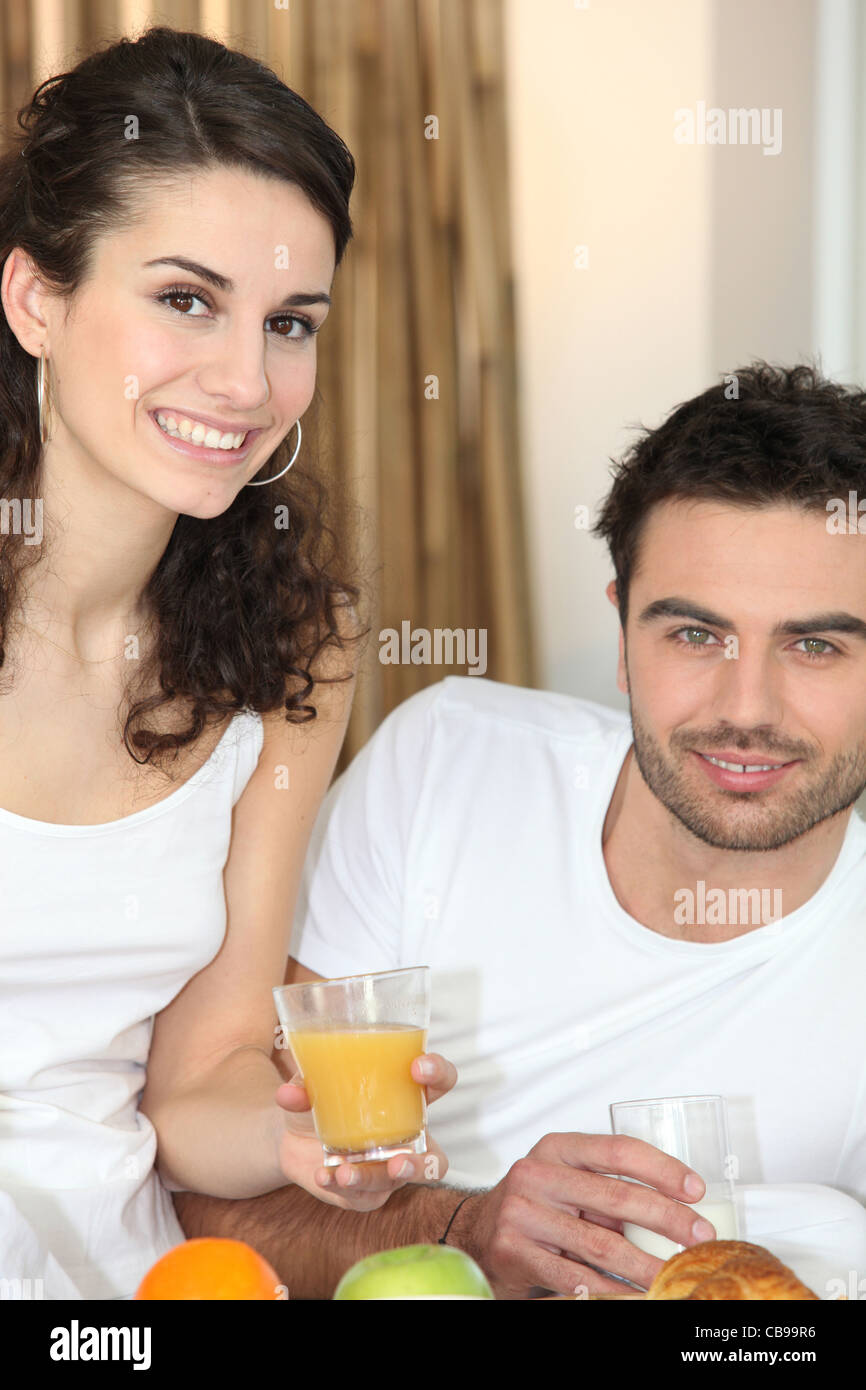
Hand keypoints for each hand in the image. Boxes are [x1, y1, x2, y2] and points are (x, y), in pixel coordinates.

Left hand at [275, 1052, 455, 1211]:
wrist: (292, 1137)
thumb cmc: (319, 1100)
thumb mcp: (311, 1086)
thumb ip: (303, 1087)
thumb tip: (288, 1094)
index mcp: (407, 1098)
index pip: (440, 1082)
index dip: (438, 1073)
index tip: (418, 1067)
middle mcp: (406, 1137)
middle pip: (434, 1157)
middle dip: (421, 1164)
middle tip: (398, 1162)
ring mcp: (388, 1168)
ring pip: (395, 1184)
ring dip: (372, 1179)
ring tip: (345, 1173)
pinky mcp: (367, 1191)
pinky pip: (362, 1196)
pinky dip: (341, 1187)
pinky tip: (323, 1175)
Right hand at [448, 1131, 713, 1297]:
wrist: (473, 1233)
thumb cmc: (535, 1206)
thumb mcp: (565, 1183)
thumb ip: (606, 1191)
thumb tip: (677, 1210)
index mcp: (556, 1148)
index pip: (617, 1150)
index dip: (661, 1168)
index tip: (696, 1189)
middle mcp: (536, 1174)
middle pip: (616, 1197)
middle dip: (667, 1220)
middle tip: (701, 1237)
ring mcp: (522, 1214)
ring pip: (601, 1246)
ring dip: (646, 1266)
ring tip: (676, 1276)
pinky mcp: (515, 1252)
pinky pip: (576, 1278)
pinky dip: (611, 1292)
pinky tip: (634, 1296)